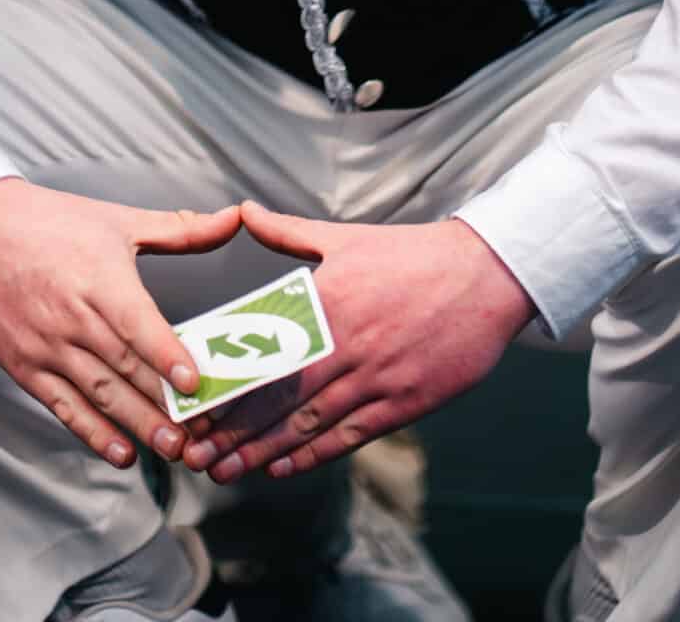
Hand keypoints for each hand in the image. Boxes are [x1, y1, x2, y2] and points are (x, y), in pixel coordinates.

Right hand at [0, 178, 242, 467]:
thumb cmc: (52, 222)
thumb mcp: (118, 220)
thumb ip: (180, 229)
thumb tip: (233, 220)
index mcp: (99, 278)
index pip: (137, 323)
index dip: (166, 355)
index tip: (194, 383)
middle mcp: (73, 317)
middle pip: (124, 368)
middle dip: (162, 405)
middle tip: (199, 434)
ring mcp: (47, 346)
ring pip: (99, 393)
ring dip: (136, 424)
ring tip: (170, 449)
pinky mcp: (25, 366)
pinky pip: (63, 406)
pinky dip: (91, 432)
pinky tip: (119, 451)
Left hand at [183, 201, 534, 483]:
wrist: (484, 275)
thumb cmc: (412, 254)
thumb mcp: (345, 238)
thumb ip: (288, 232)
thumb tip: (244, 211)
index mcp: (326, 302)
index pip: (265, 354)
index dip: (227, 386)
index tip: (195, 407)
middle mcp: (346, 345)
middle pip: (278, 398)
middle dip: (233, 431)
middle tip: (197, 453)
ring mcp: (375, 377)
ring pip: (309, 423)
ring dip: (264, 450)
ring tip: (227, 469)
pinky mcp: (404, 402)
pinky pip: (350, 434)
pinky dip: (314, 454)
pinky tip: (284, 466)